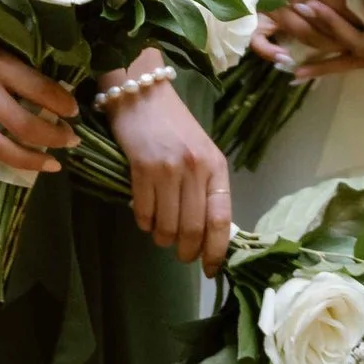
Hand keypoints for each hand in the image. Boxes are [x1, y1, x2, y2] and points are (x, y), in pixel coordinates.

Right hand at [0, 12, 77, 218]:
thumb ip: (23, 66)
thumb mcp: (0, 41)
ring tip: (52, 164)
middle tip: (71, 140)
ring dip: (28, 161)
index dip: (62, 103)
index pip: (38, 89)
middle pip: (21, 124)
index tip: (76, 111)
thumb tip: (60, 90)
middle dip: (52, 137)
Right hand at [105, 72, 234, 269]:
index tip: (210, 269)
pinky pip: (143, 212)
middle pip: (194, 229)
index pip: (222, 219)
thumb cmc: (175, 125)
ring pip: (167, 225)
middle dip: (187, 251)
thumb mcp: (201, 153)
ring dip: (163, 237)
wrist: (143, 93)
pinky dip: (143, 222)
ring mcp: (168, 169)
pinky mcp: (141, 168)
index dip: (216, 250)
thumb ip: (206, 187)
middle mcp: (196, 169)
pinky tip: (144, 216)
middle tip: (182, 255)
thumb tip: (207, 232)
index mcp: (216, 167)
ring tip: (161, 232)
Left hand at [272, 0, 363, 71]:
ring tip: (295, 70)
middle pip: (347, 56)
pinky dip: (348, 59)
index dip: (332, 20)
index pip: (357, 34)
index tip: (307, 4)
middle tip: (282, 53)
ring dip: (326, 64)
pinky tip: (336, 57)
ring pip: (355, 61)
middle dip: (317, 51)